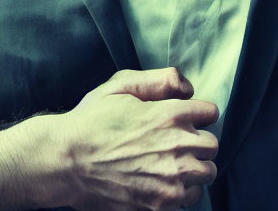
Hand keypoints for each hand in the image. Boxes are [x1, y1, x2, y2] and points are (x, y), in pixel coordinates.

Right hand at [33, 67, 218, 210]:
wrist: (65, 161)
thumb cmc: (91, 121)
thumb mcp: (121, 85)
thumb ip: (160, 80)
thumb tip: (188, 87)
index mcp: (170, 114)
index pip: (210, 112)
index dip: (198, 114)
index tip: (187, 119)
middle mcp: (177, 146)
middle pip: (212, 146)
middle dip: (198, 141)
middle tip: (178, 143)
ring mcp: (171, 179)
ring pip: (206, 174)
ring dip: (193, 168)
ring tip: (171, 165)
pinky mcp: (160, 206)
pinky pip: (190, 199)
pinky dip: (182, 192)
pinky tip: (162, 183)